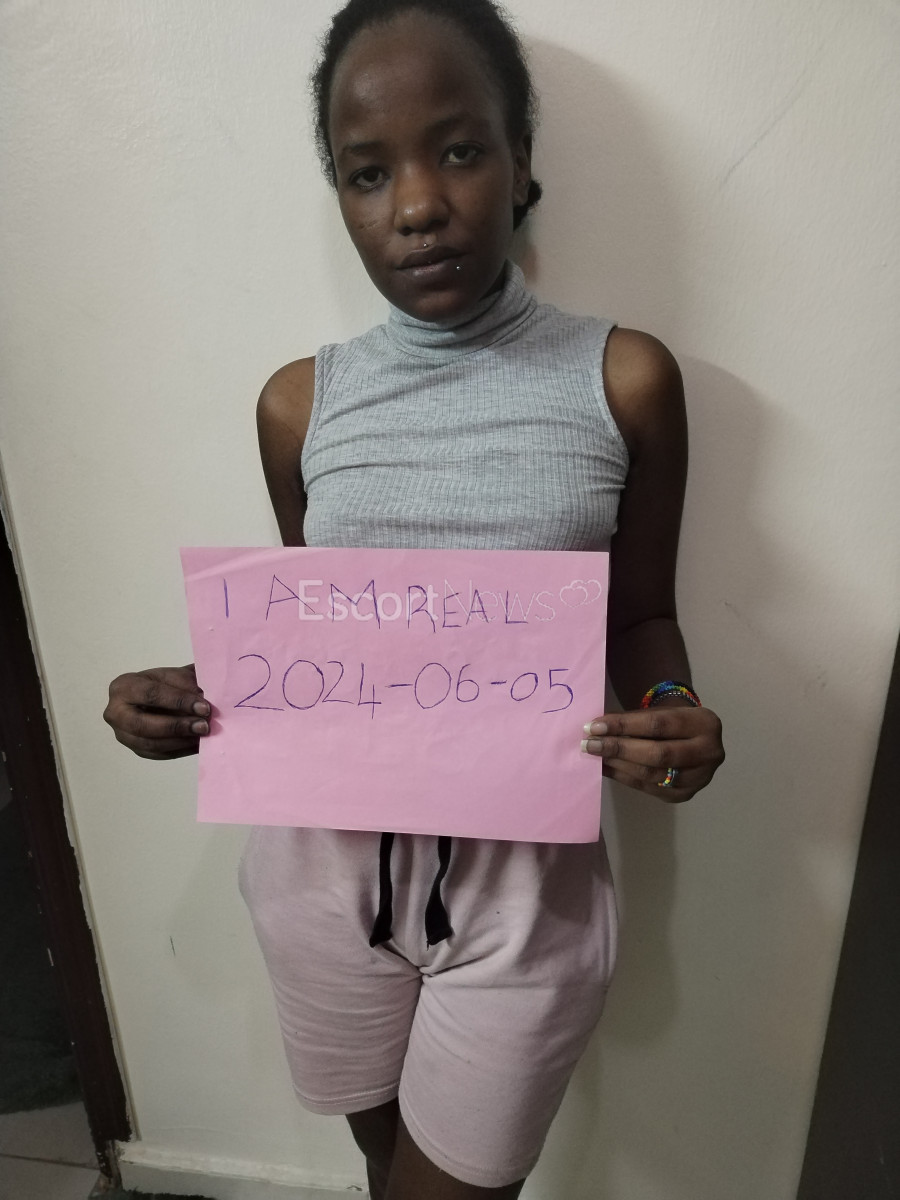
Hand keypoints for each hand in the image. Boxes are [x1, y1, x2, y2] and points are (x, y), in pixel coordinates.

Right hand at [103, 665, 209, 759]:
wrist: (161, 696)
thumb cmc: (166, 684)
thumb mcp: (176, 675)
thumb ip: (187, 683)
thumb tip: (203, 699)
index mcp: (124, 687)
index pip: (151, 694)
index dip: (179, 701)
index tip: (204, 707)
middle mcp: (116, 713)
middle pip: (144, 725)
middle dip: (176, 726)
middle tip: (204, 726)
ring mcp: (124, 735)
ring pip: (151, 744)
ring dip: (181, 741)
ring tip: (204, 735)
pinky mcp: (137, 749)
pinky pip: (159, 754)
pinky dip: (181, 750)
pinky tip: (198, 744)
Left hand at [581, 704, 723, 801]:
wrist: (695, 740)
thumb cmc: (672, 722)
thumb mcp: (660, 712)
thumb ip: (632, 720)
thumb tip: (595, 730)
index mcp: (704, 723)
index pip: (657, 724)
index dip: (623, 726)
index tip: (594, 726)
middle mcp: (709, 752)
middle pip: (657, 754)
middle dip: (618, 749)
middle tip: (589, 744)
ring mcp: (699, 778)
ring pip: (652, 775)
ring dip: (618, 765)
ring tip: (595, 756)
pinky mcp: (685, 795)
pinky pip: (649, 788)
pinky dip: (624, 777)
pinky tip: (606, 768)